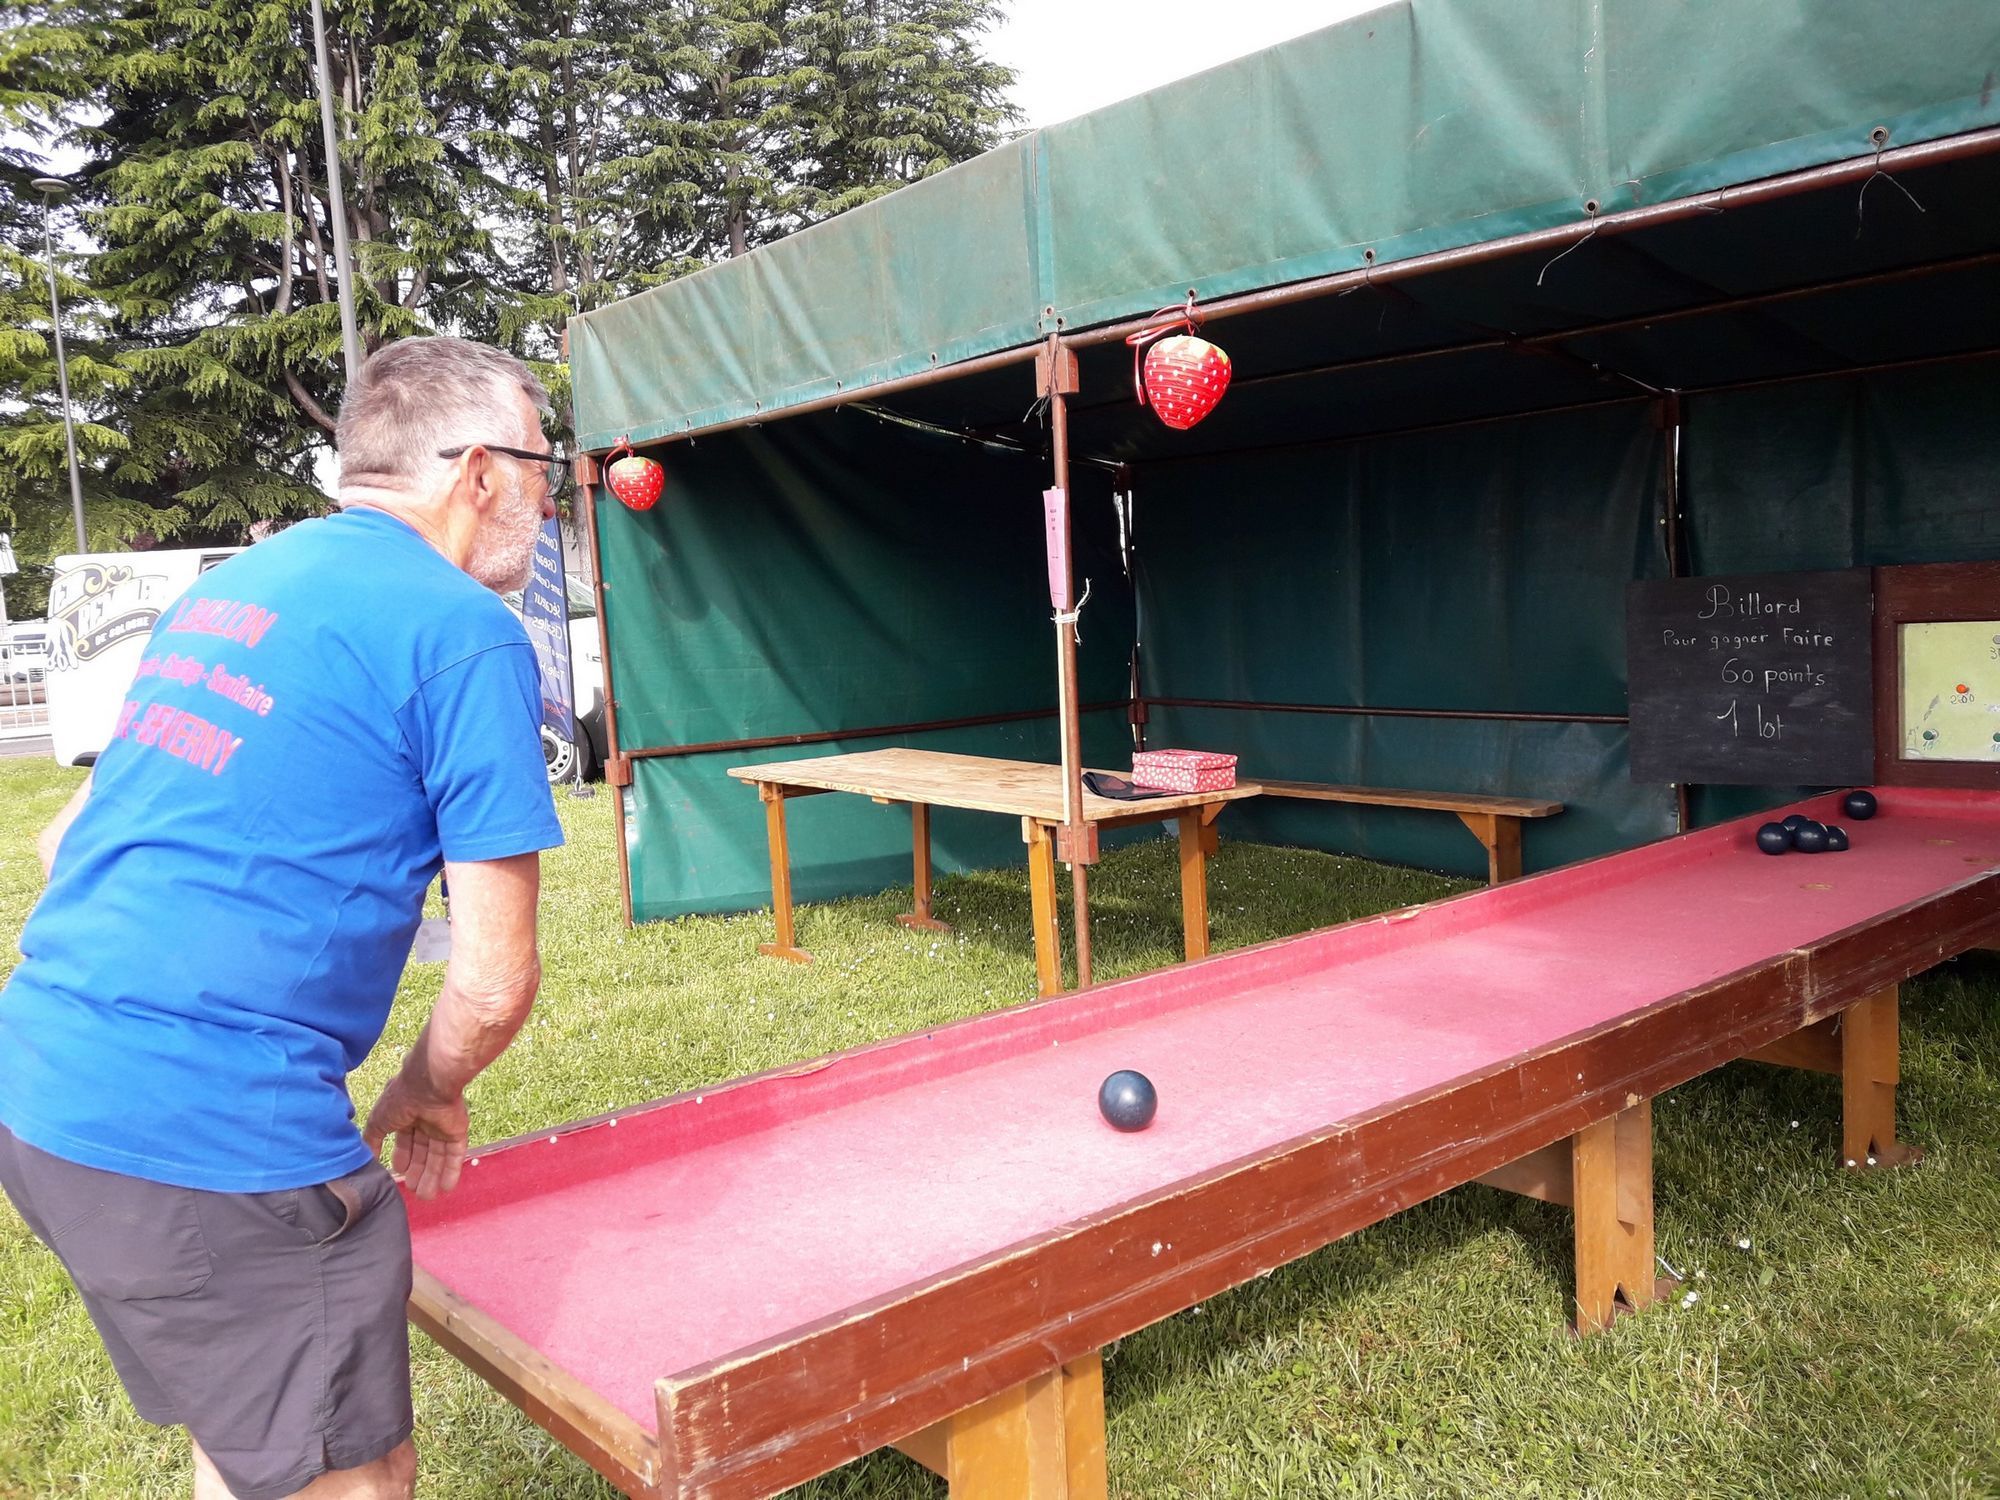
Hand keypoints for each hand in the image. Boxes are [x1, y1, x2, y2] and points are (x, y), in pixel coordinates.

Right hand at [363, 1071, 469, 1199]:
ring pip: (437, 1157)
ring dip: (433, 1177)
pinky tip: (447, 1188)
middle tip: (414, 1192)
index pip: (406, 1142)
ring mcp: (443, 1126)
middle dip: (418, 1172)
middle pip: (423, 1152)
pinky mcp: (458, 1131)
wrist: (428, 1085)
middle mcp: (425, 1121)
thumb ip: (372, 1139)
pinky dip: (451, 1171)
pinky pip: (455, 1154)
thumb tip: (367, 1156)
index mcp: (406, 1115)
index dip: (403, 1159)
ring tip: (427, 1197)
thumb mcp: (378, 1120)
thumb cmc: (400, 1100)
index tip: (400, 1175)